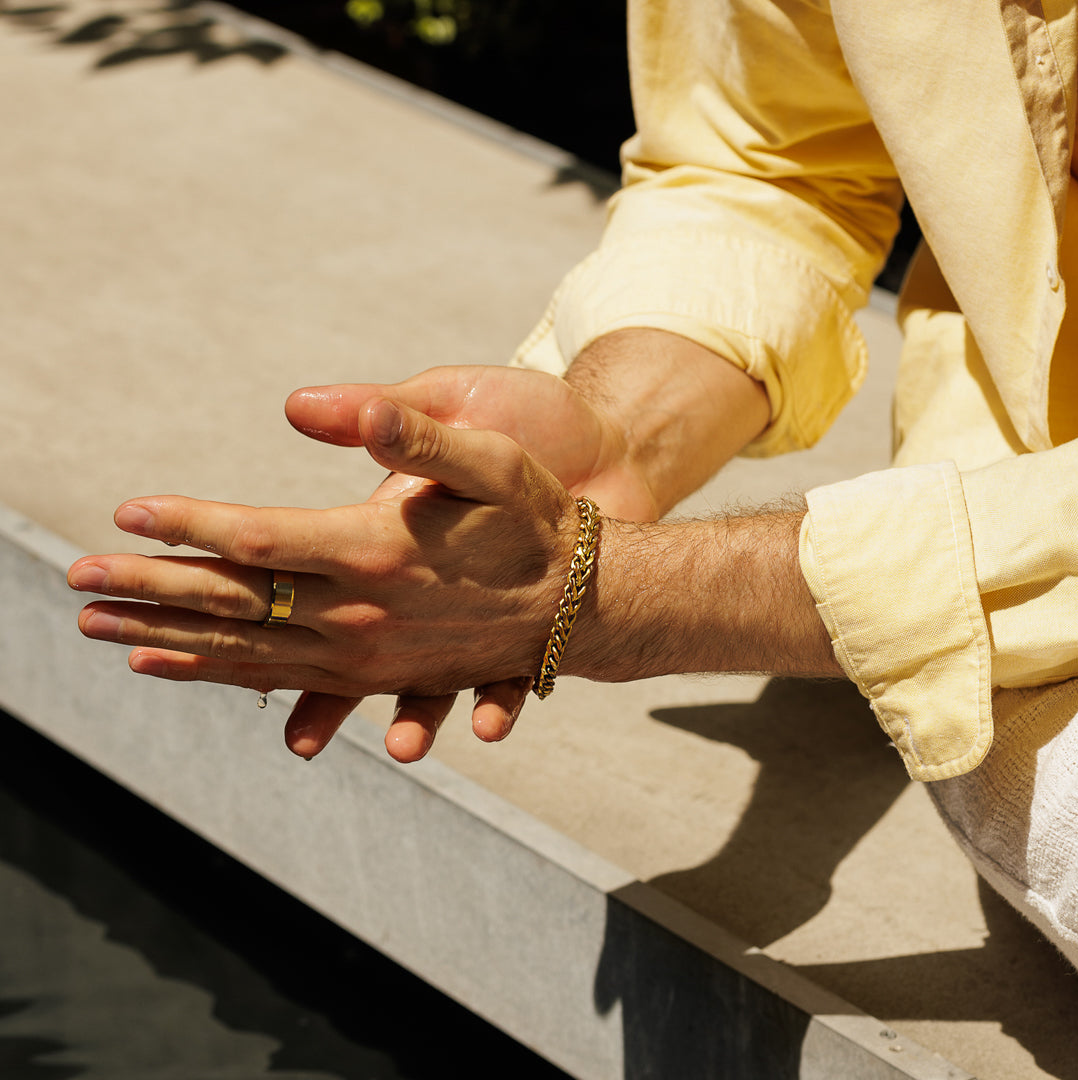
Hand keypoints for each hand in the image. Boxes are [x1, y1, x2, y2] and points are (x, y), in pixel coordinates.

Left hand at [69, 398, 583, 762]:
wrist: (586, 603)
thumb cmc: (536, 519)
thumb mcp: (485, 460)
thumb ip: (402, 430)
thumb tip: (310, 402)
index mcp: (376, 554)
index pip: (257, 540)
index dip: (187, 525)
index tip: (125, 512)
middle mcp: (361, 616)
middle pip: (235, 605)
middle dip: (150, 589)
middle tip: (76, 583)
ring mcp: (366, 656)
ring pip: (248, 654)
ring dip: (171, 640)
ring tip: (106, 633)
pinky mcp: (376, 675)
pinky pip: (284, 679)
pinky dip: (224, 674)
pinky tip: (184, 670)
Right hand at [279, 364, 657, 758]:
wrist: (611, 446)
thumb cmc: (530, 417)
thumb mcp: (455, 405)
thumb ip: (392, 412)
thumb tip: (295, 403)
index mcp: (392, 532)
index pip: (317, 577)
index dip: (272, 606)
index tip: (232, 639)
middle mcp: (425, 585)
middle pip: (365, 652)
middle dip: (329, 697)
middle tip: (301, 740)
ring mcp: (478, 616)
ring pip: (433, 682)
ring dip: (416, 716)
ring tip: (403, 744)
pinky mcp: (531, 635)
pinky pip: (511, 680)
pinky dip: (498, 703)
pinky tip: (487, 725)